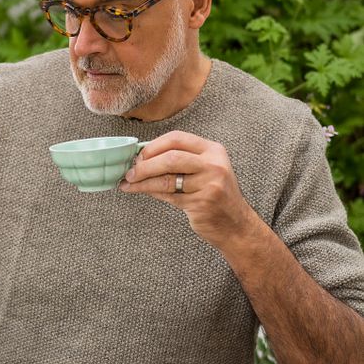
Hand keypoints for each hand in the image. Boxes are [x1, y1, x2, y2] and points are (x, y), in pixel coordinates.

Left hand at [119, 130, 254, 248]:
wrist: (235, 225)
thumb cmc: (215, 195)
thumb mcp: (205, 170)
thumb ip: (180, 161)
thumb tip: (142, 158)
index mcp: (213, 150)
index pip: (177, 139)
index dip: (153, 146)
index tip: (139, 155)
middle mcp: (213, 164)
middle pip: (170, 158)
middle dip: (145, 165)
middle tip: (130, 171)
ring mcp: (209, 184)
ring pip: (166, 179)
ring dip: (143, 181)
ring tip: (129, 183)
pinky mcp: (202, 203)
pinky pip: (169, 196)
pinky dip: (151, 192)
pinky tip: (141, 191)